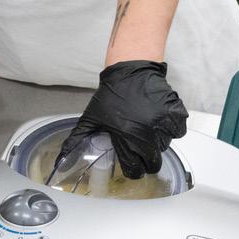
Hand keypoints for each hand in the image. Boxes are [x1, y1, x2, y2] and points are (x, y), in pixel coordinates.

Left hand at [55, 61, 187, 178]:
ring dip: (158, 141)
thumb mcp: (91, 118)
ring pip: (166, 146)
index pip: (136, 170)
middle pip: (153, 163)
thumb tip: (61, 161)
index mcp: (128, 137)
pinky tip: (159, 119)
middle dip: (147, 160)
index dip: (133, 169)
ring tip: (146, 126)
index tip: (131, 163)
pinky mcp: (175, 112)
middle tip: (140, 146)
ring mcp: (163, 122)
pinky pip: (178, 130)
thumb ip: (77, 140)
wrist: (130, 69)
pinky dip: (172, 127)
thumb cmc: (111, 94)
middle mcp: (148, 132)